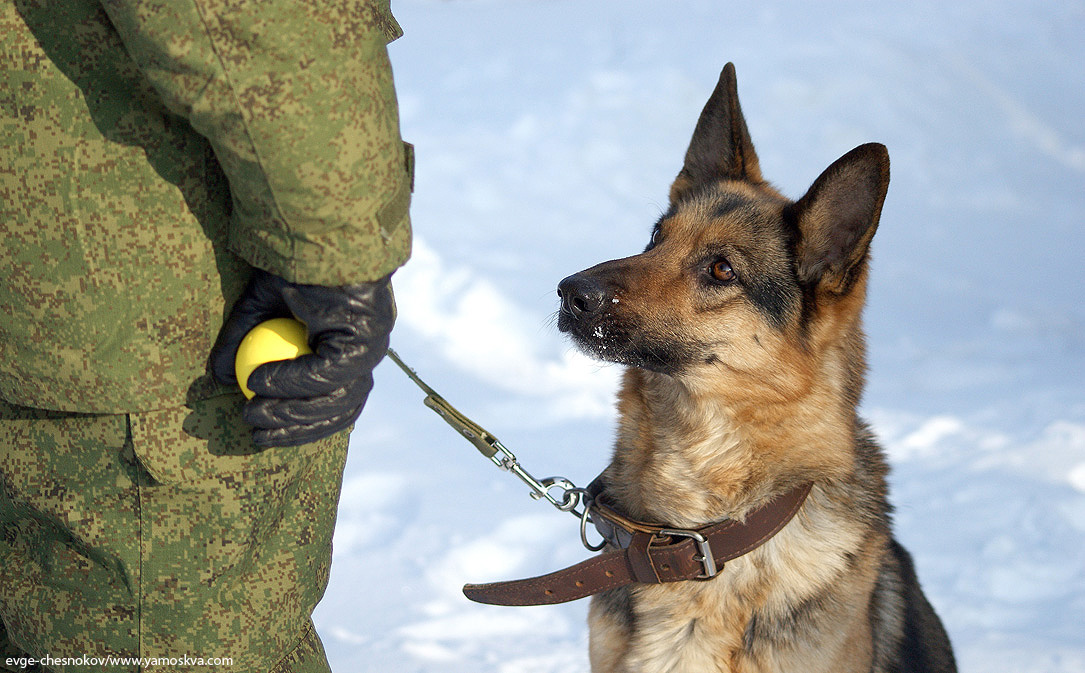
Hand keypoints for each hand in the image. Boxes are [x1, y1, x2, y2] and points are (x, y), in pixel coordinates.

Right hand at [210, 269, 394, 446]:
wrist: (315, 224)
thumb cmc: (292, 254)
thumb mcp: (260, 302)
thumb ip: (242, 339)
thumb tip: (220, 377)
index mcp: (352, 341)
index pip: (336, 396)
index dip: (303, 421)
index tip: (264, 432)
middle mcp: (368, 346)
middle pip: (342, 406)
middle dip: (299, 428)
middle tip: (255, 434)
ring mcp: (372, 343)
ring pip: (337, 397)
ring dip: (292, 412)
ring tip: (252, 412)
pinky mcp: (367, 336)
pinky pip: (327, 372)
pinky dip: (292, 382)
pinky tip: (259, 382)